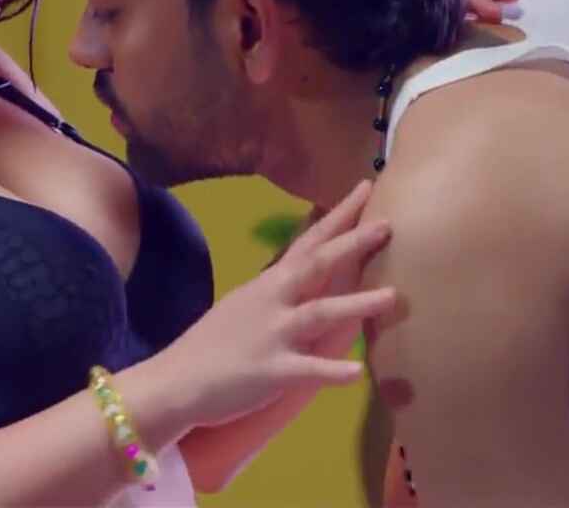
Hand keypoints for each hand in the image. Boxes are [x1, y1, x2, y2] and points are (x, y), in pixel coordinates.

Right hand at [151, 180, 394, 428]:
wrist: (176, 380)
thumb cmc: (213, 344)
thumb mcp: (246, 304)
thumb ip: (279, 288)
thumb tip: (307, 268)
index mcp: (268, 285)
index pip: (308, 242)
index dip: (337, 216)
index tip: (366, 188)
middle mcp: (271, 302)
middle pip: (315, 265)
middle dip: (351, 244)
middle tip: (388, 224)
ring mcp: (272, 335)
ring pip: (318, 313)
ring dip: (356, 304)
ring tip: (392, 296)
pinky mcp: (270, 371)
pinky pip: (305, 369)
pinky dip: (331, 370)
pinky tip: (357, 372)